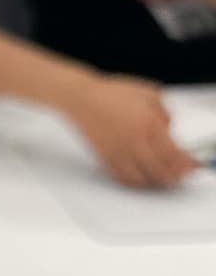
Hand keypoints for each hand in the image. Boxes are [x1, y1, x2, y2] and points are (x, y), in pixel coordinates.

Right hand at [60, 74, 198, 188]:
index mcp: (149, 124)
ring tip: (163, 180)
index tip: (192, 166)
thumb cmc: (112, 93)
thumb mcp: (150, 93)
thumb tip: (169, 128)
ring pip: (142, 178)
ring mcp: (119, 152)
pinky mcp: (105, 158)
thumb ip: (165, 112)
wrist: (83, 99)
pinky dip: (135, 182)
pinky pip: (123, 177)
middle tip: (180, 177)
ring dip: (155, 182)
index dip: (186, 164)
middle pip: (160, 170)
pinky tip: (141, 180)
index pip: (174, 153)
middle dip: (174, 176)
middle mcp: (135, 141)